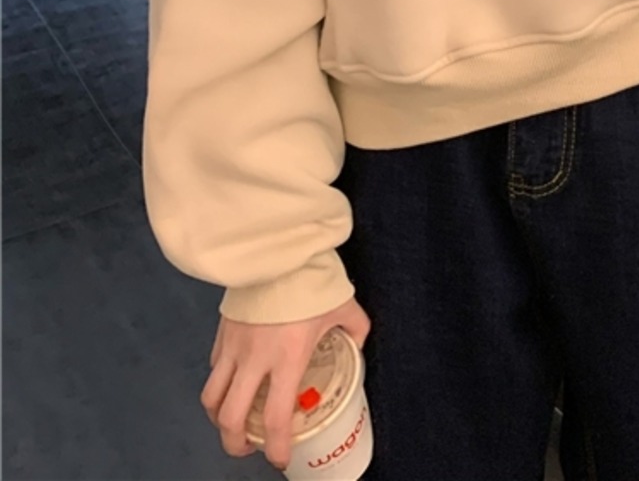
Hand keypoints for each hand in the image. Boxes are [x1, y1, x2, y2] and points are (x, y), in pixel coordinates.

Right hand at [200, 295, 370, 470]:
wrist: (279, 250)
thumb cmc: (312, 281)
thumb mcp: (344, 306)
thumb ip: (355, 328)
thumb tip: (357, 343)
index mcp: (287, 359)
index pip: (274, 419)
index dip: (275, 447)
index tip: (279, 458)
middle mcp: (254, 360)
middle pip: (230, 419)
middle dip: (236, 444)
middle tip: (249, 447)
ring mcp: (232, 347)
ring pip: (211, 398)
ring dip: (219, 418)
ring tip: (233, 423)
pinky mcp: (221, 333)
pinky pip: (212, 369)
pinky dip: (219, 384)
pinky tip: (232, 383)